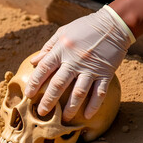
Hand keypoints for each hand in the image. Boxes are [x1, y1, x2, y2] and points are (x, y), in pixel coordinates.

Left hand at [24, 5, 134, 120]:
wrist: (114, 24)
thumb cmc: (85, 28)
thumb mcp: (63, 32)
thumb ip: (48, 48)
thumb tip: (33, 62)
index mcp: (62, 50)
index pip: (44, 69)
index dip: (34, 83)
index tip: (28, 95)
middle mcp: (75, 61)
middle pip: (59, 84)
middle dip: (48, 100)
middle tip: (41, 112)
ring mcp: (91, 69)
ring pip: (79, 92)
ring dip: (70, 108)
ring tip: (63, 118)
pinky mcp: (106, 73)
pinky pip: (99, 92)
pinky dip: (94, 105)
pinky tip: (87, 115)